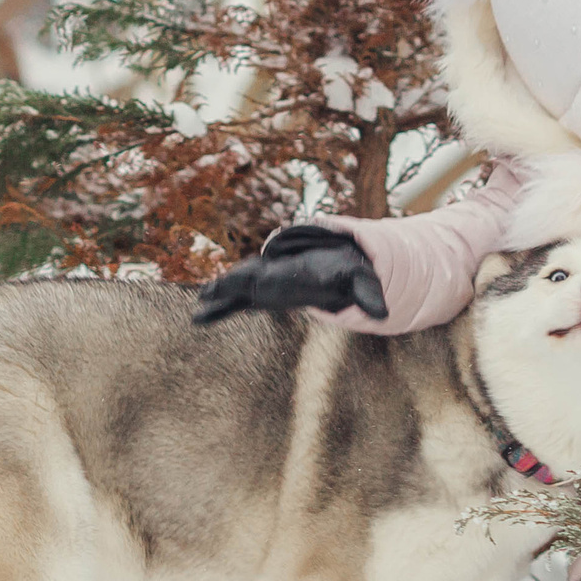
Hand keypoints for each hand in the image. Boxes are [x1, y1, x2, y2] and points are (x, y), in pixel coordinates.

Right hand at [193, 225, 388, 323]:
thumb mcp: (362, 282)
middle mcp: (279, 274)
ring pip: (239, 289)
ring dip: (220, 297)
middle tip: (207, 294)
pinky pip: (238, 302)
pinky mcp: (263, 295)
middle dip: (231, 285)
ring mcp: (268, 283)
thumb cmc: (350, 272)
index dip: (261, 278)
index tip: (248, 282)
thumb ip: (370, 296)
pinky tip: (199, 317)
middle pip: (251, 278)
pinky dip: (220, 308)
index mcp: (299, 271)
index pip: (278, 275)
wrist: (339, 263)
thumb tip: (382, 314)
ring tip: (198, 305)